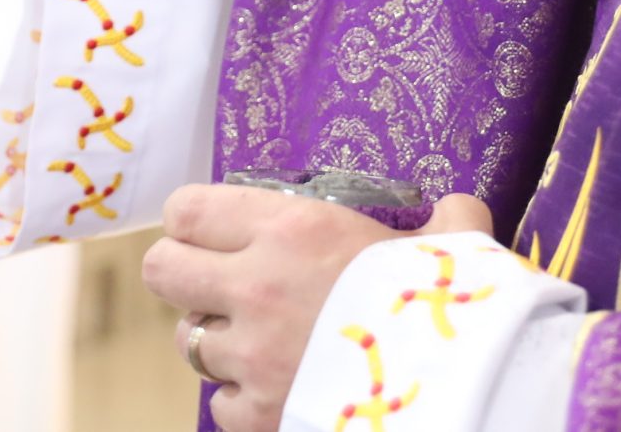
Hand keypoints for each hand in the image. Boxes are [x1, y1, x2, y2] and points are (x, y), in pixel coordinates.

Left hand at [142, 184, 493, 431]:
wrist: (457, 391)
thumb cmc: (449, 308)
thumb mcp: (451, 250)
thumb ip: (447, 222)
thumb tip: (459, 211)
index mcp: (291, 230)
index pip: (186, 209)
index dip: (194, 222)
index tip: (217, 231)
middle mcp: (255, 286)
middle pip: (161, 270)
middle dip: (185, 276)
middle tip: (220, 285)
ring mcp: (249, 356)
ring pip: (189, 341)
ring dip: (219, 341)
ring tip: (261, 341)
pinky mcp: (256, 413)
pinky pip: (220, 404)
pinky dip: (242, 400)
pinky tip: (279, 389)